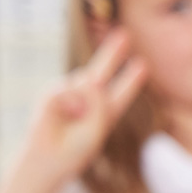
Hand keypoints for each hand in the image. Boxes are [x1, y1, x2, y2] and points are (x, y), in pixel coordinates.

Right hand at [20, 29, 147, 185]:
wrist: (49, 159)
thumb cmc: (76, 149)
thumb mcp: (97, 128)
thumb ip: (97, 103)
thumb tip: (88, 80)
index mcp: (105, 113)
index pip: (121, 92)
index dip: (131, 79)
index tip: (142, 64)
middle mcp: (88, 101)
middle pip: (101, 71)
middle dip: (112, 53)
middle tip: (124, 33)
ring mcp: (70, 96)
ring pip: (83, 80)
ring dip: (86, 95)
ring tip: (79, 116)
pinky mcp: (53, 96)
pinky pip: (66, 90)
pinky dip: (70, 101)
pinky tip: (68, 113)